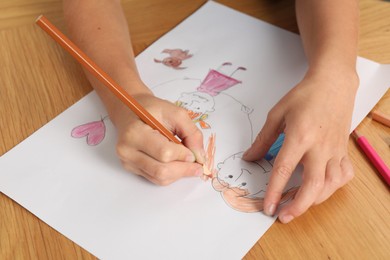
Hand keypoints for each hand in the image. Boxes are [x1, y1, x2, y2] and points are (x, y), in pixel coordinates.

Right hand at [109, 91, 205, 184]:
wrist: (131, 111)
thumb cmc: (152, 110)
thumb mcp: (176, 113)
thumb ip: (191, 133)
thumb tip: (200, 156)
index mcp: (135, 132)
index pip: (164, 153)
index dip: (183, 155)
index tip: (194, 154)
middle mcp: (127, 150)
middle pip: (161, 170)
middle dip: (184, 170)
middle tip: (198, 167)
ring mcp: (127, 161)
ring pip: (159, 178)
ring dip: (178, 174)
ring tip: (189, 166)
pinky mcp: (131, 168)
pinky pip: (155, 179)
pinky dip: (170, 175)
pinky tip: (177, 166)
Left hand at [243, 69, 357, 222]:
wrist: (333, 84)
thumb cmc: (304, 96)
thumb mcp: (277, 114)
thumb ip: (263, 139)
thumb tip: (250, 158)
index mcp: (300, 136)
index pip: (284, 170)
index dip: (274, 191)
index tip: (267, 207)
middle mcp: (320, 147)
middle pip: (312, 186)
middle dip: (297, 207)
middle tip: (283, 216)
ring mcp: (335, 150)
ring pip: (330, 185)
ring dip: (314, 201)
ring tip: (298, 205)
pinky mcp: (344, 150)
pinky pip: (344, 175)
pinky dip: (334, 187)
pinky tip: (322, 188)